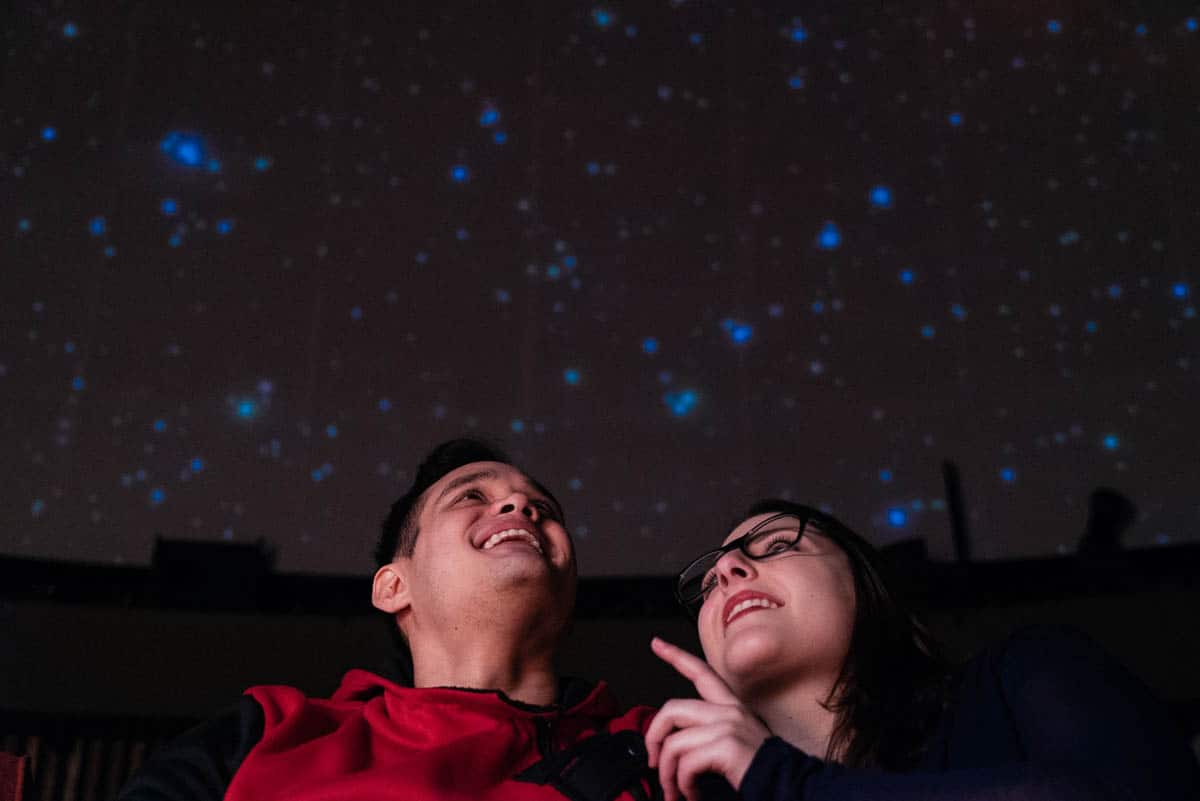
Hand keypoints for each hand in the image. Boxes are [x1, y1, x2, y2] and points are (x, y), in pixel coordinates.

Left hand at [645, 637, 770, 800]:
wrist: (789, 786)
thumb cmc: (760, 771)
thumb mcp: (733, 743)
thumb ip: (707, 735)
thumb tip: (670, 746)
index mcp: (732, 707)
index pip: (701, 672)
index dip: (676, 655)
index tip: (656, 643)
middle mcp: (730, 711)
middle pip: (672, 708)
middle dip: (654, 736)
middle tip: (654, 761)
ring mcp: (728, 726)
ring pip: (673, 742)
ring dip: (667, 773)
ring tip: (674, 790)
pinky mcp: (727, 746)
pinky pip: (686, 763)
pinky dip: (682, 784)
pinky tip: (691, 793)